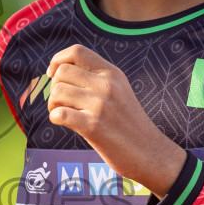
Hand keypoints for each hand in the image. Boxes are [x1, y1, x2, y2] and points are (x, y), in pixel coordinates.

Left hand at [46, 44, 185, 197]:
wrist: (150, 153)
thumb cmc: (128, 124)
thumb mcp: (119, 91)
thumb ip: (96, 79)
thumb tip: (58, 71)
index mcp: (113, 73)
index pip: (77, 51)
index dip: (58, 60)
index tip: (54, 75)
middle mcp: (107, 85)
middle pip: (62, 72)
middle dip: (53, 87)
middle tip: (60, 102)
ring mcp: (101, 105)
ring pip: (57, 92)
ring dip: (53, 104)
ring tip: (63, 114)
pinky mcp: (94, 127)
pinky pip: (60, 114)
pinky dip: (55, 118)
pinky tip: (64, 123)